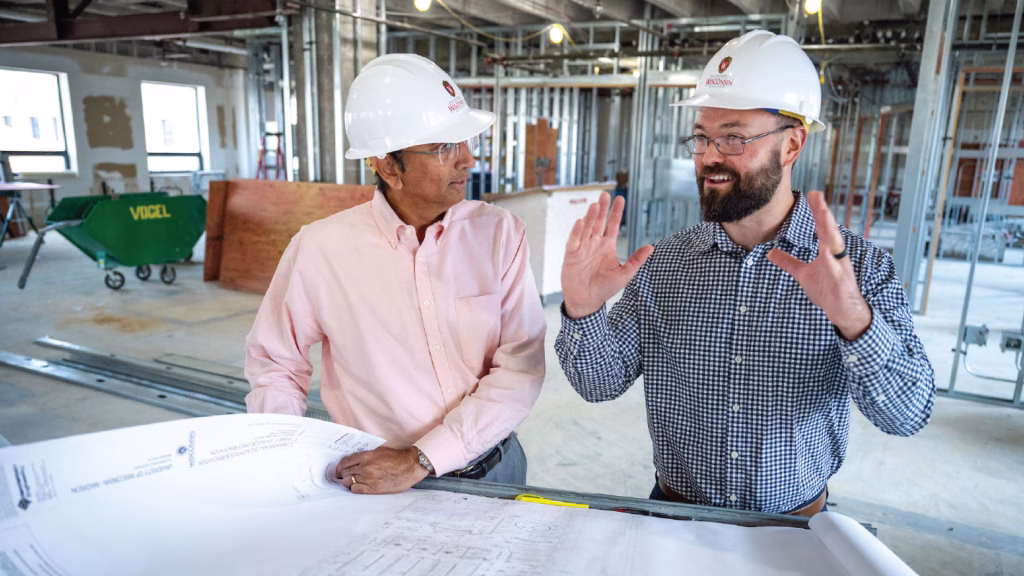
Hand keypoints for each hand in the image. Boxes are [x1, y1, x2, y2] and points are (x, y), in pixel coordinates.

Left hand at [335, 446, 427, 494]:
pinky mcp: (374, 489)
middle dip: (344, 475)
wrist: (410, 466)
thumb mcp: (379, 451)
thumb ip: (366, 456)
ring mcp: (369, 478)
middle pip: (344, 473)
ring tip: (354, 482)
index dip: (339, 467)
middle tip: (347, 476)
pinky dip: (355, 489)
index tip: (339, 470)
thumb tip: (354, 461)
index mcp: (366, 456)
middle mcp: (365, 467)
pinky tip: (360, 487)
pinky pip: (356, 490)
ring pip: (348, 482)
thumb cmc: (397, 457)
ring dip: (349, 482)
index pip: (344, 462)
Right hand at [562, 192, 653, 318]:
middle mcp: (594, 243)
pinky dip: (577, 231)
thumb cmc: (605, 288)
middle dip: (602, 208)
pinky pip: (574, 241)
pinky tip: (581, 222)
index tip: (620, 198)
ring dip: (591, 217)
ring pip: (587, 228)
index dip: (616, 212)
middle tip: (605, 194)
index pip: (612, 225)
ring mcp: (582, 248)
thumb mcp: (624, 274)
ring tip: (595, 206)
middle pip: (598, 222)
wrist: (587, 301)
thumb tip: (651, 247)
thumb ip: (636, 260)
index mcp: (607, 246)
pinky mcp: (571, 255)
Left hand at [766, 191, 871, 340]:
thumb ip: (789, 262)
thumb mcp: (803, 274)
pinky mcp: (841, 280)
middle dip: (823, 212)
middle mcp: (835, 254)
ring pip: (835, 245)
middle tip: (817, 195)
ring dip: (830, 230)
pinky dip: (831, 260)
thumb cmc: (827, 290)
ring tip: (824, 215)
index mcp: (827, 250)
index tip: (811, 193)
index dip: (816, 210)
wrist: (843, 311)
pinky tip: (825, 252)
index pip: (821, 226)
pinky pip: (836, 269)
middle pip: (829, 229)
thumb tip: (771, 253)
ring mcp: (839, 266)